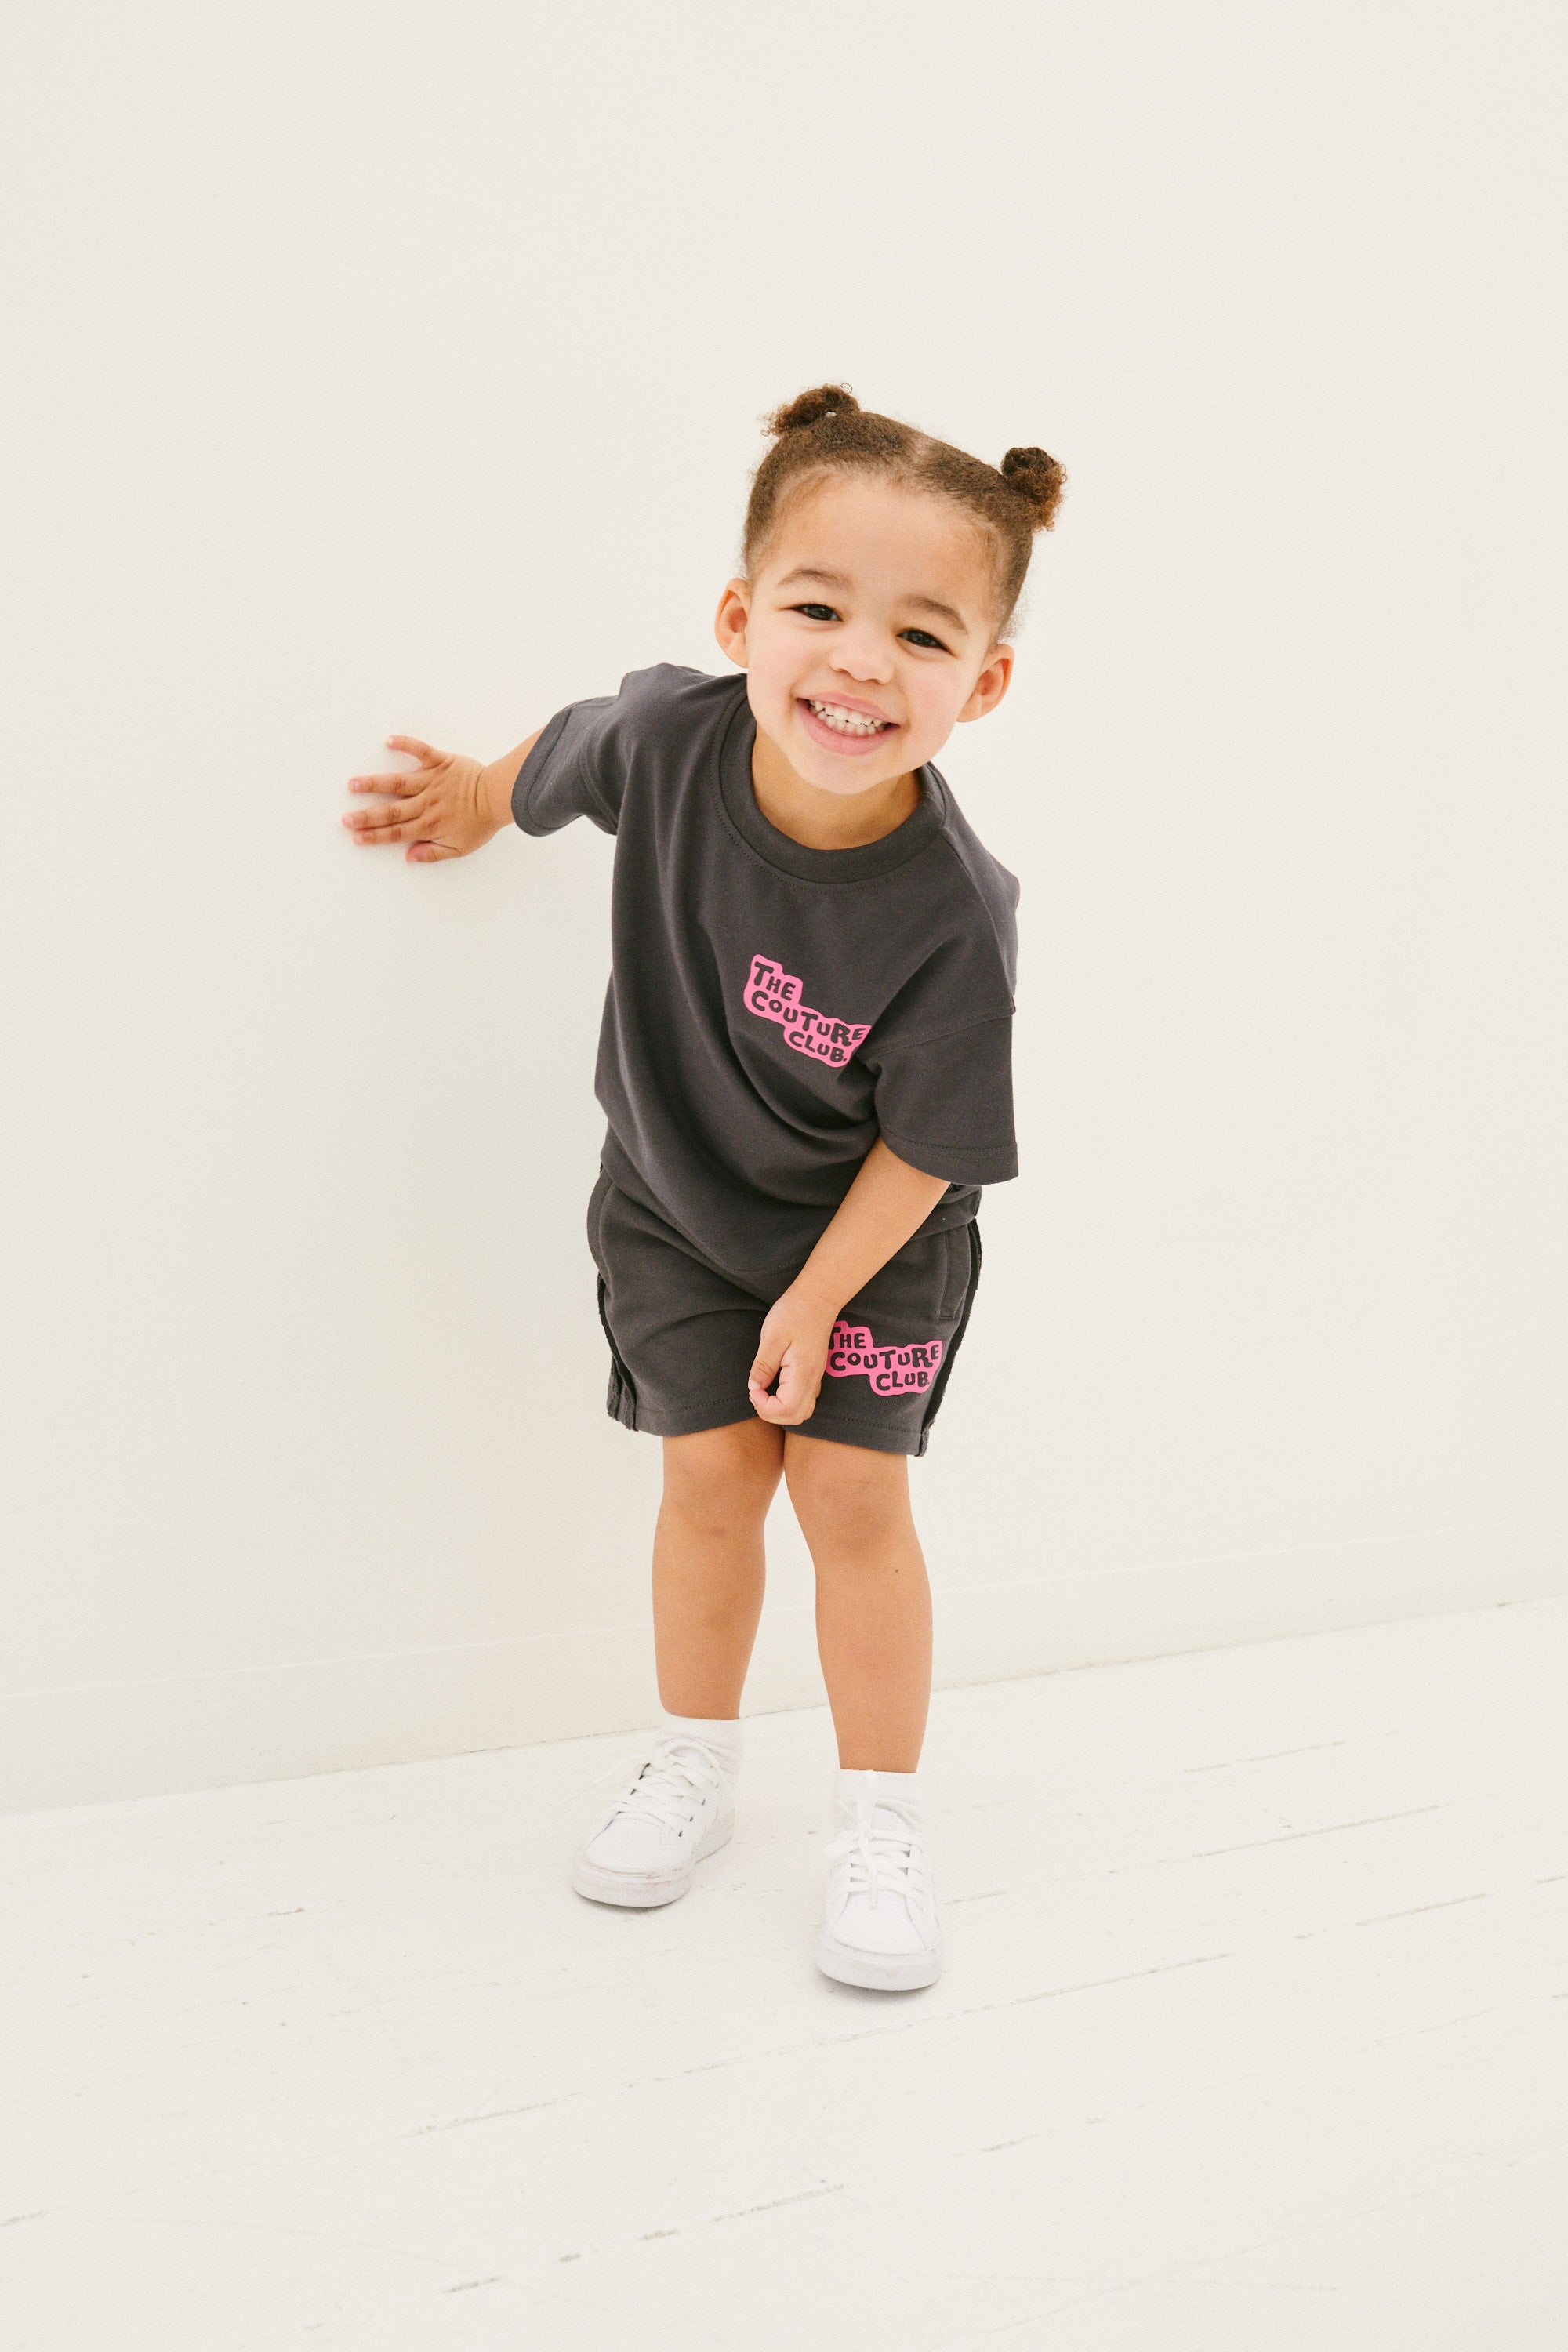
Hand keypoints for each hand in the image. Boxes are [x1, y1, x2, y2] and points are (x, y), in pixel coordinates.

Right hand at [341, 736, 502, 863]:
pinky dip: (406, 744)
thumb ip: (433, 853)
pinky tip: (388, 740)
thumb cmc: (480, 823)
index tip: (356, 837)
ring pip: (398, 782)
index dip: (375, 836)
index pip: (397, 832)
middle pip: (391, 811)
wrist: (499, 797)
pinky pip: (421, 750)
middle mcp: (426, 803)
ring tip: (353, 783)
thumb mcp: (460, 848)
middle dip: (367, 816)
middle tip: (345, 818)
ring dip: (374, 783)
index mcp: (429, 825)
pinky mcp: (440, 762)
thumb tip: (409, 858)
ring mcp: (432, 781)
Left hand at [747, 1284, 838, 1426]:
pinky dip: (788, 1402)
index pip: (786, 1409)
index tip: (752, 1388)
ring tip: (764, 1391)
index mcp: (803, 1374)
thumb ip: (763, 1366)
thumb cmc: (794, 1313)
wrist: (817, 1298)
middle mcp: (813, 1380)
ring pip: (802, 1412)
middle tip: (756, 1392)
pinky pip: (805, 1400)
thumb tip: (753, 1388)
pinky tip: (775, 1386)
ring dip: (780, 1410)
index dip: (764, 1406)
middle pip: (796, 1417)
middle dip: (770, 1413)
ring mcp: (816, 1378)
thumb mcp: (772, 1338)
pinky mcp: (814, 1373)